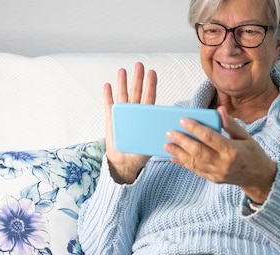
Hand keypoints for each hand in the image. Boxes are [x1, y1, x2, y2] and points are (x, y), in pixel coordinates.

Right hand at [103, 62, 156, 183]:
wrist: (125, 163)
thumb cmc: (140, 153)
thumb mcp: (151, 143)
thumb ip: (157, 134)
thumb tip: (172, 129)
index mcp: (145, 117)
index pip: (148, 98)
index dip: (150, 86)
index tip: (152, 73)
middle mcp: (134, 113)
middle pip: (135, 93)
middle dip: (137, 79)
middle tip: (139, 66)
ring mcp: (122, 115)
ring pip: (122, 96)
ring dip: (122, 83)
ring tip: (123, 71)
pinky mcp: (111, 120)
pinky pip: (109, 106)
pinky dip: (108, 96)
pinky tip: (108, 85)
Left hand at [165, 106, 276, 202]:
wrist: (258, 178)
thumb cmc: (253, 154)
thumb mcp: (246, 137)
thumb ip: (231, 125)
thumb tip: (219, 110)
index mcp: (232, 151)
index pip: (210, 137)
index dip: (195, 128)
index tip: (183, 120)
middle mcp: (223, 164)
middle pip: (198, 151)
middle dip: (182, 141)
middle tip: (170, 132)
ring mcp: (217, 173)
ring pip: (193, 162)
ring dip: (178, 153)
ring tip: (167, 144)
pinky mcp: (212, 179)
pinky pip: (195, 171)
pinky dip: (183, 164)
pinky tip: (173, 157)